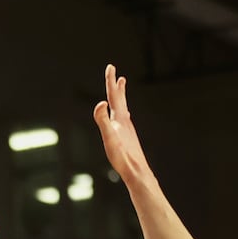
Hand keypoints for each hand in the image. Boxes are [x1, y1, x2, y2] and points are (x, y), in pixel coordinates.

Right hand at [92, 64, 154, 187]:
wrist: (137, 172)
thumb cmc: (122, 157)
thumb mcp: (109, 138)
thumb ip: (103, 120)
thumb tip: (101, 103)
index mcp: (120, 119)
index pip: (114, 96)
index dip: (110, 81)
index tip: (110, 67)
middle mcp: (125, 121)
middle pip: (120, 100)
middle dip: (115, 86)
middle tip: (116, 74)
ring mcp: (127, 129)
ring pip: (123, 108)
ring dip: (120, 96)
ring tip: (121, 88)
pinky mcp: (127, 137)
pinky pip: (123, 118)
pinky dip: (121, 110)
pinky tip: (122, 115)